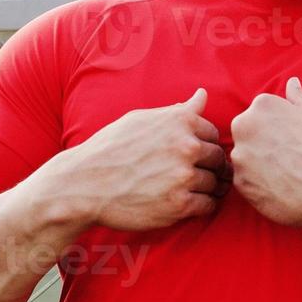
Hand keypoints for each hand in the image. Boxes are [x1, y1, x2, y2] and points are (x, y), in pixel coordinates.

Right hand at [53, 88, 230, 230]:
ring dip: (205, 188)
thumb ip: (178, 111)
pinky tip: (182, 203)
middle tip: (186, 175)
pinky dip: (200, 206)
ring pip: (215, 183)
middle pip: (218, 159)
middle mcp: (186, 146)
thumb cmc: (110, 149)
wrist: (83, 184)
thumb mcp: (141, 120)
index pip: (213, 134)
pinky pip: (208, 205)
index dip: (202, 146)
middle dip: (208, 168)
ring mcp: (184, 176)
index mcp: (180, 121)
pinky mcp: (179, 204)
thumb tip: (203, 95)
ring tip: (182, 189)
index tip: (186, 155)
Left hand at [231, 77, 301, 230]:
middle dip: (265, 142)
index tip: (296, 139)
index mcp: (264, 106)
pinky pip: (247, 180)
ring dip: (261, 163)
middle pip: (249, 132)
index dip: (281, 127)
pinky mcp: (240, 183)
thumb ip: (301, 99)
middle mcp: (245, 127)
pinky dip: (261, 184)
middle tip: (291, 157)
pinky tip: (283, 187)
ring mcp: (240, 157)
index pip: (263, 112)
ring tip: (288, 174)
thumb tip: (292, 83)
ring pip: (247, 157)